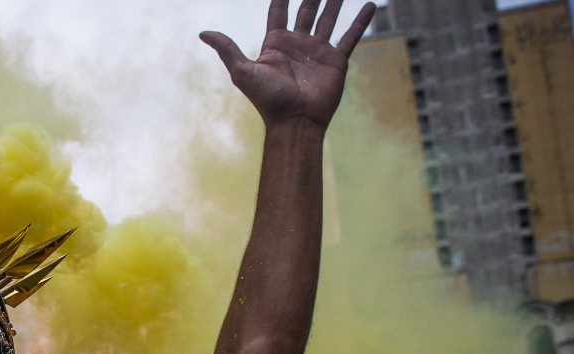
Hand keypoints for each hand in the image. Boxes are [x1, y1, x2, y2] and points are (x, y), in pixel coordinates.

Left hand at [200, 0, 375, 128]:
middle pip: (306, 10)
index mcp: (276, 44)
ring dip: (335, 2)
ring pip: (328, 19)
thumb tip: (203, 33)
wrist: (295, 121)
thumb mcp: (243, 72)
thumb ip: (227, 49)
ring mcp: (317, 52)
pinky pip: (350, 36)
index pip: (279, 11)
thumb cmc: (267, 99)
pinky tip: (370, 6)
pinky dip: (361, 21)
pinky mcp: (336, 61)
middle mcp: (297, 45)